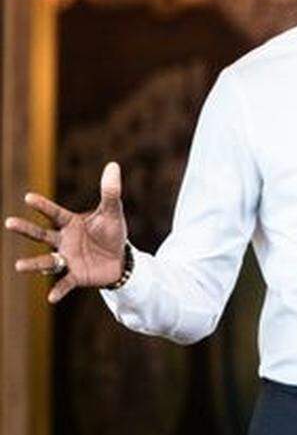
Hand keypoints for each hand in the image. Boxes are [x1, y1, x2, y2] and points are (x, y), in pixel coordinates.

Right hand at [4, 162, 127, 302]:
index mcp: (70, 224)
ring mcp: (67, 259)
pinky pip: (64, 283)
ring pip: (47, 261)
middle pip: (41, 235)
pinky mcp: (76, 275)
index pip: (54, 213)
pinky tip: (50, 297)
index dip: (42, 205)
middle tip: (9, 223)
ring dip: (34, 264)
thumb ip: (111, 191)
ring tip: (18, 266)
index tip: (28, 197)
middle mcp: (63, 241)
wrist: (119, 259)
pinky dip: (58, 290)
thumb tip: (113, 165)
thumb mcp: (113, 212)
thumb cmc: (111, 233)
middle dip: (26, 229)